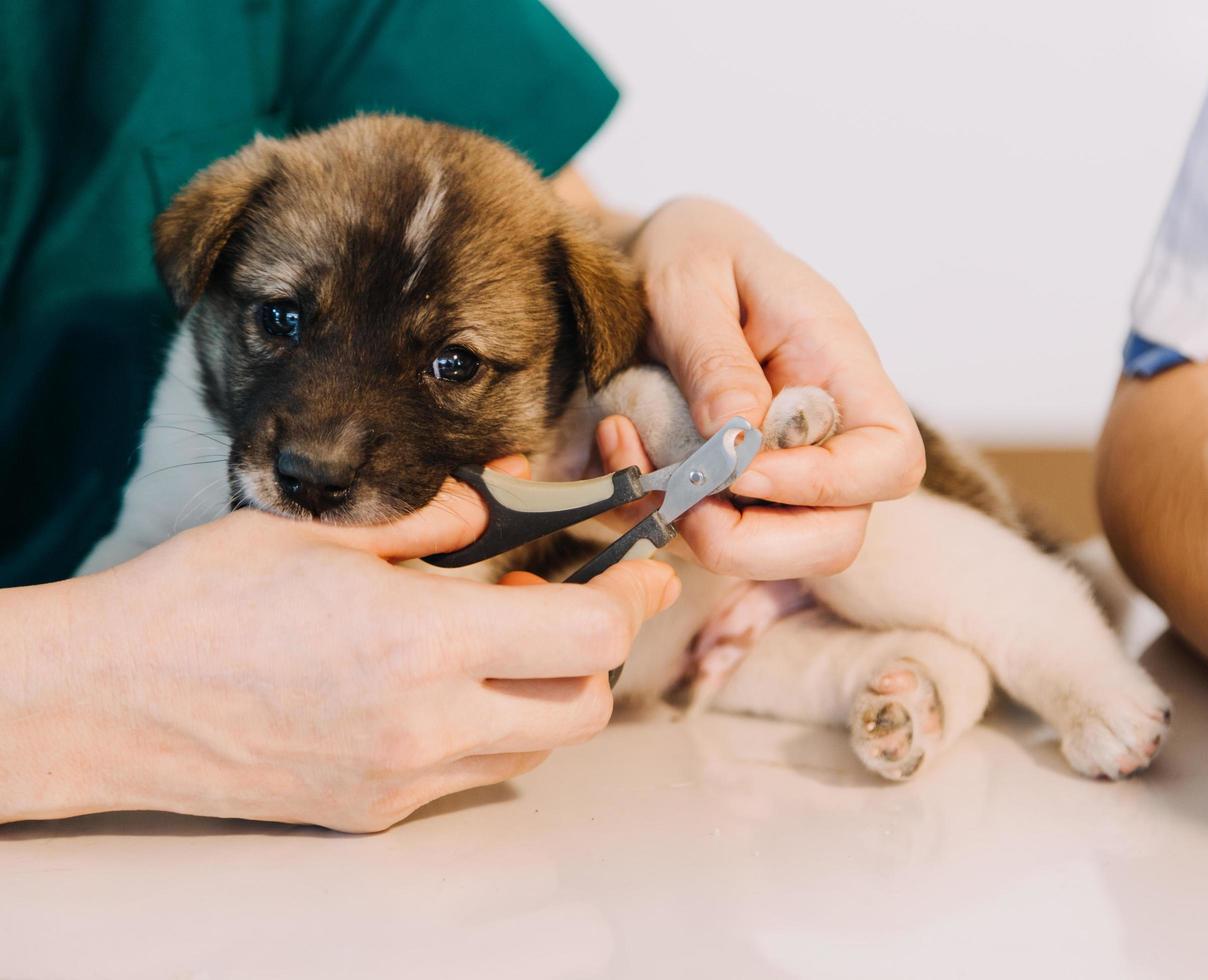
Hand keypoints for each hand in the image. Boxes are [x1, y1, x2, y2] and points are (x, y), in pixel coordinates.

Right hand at [0, 459, 678, 831]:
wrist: (106, 699)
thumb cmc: (201, 602)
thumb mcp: (320, 531)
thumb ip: (429, 521)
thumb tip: (492, 508)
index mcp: (419, 641)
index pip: (590, 636)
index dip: (629, 597)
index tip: (636, 568)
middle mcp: (425, 724)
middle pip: (586, 705)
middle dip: (595, 651)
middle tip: (562, 598)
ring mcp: (402, 778)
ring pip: (536, 746)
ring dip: (545, 690)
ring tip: (492, 636)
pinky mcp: (374, 810)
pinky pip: (473, 775)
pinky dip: (487, 728)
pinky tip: (441, 684)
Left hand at [625, 197, 924, 577]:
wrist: (658, 259)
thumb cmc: (692, 253)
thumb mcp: (690, 282)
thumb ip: (715, 357)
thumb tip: (739, 441)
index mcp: (839, 367)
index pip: (891, 459)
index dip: (829, 487)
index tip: (743, 471)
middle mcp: (825, 432)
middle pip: (837, 536)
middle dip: (752, 543)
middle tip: (677, 498)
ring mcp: (781, 471)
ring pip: (770, 555)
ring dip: (688, 531)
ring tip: (625, 449)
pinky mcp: (731, 494)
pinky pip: (704, 539)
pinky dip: (651, 515)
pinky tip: (618, 447)